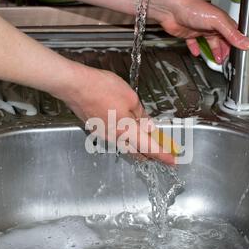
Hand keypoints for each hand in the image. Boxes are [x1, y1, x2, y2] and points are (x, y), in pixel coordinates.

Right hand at [56, 66, 175, 164]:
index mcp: (127, 132)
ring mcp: (104, 135)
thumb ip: (141, 115)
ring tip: (147, 143)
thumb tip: (147, 126)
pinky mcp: (96, 129)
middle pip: (137, 152)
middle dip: (151, 155)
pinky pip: (115, 138)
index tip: (173, 161)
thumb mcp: (131, 99)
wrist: (75, 86)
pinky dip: (125, 138)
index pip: (150, 148)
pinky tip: (128, 131)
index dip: (163, 155)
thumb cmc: (103, 89)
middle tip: (162, 154)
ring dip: (138, 147)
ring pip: (126, 146)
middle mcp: (115, 138)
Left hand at [152, 0, 248, 63]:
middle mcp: (211, 24)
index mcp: (221, 20)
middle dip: (226, 50)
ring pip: (210, 42)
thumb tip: (246, 43)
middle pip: (222, 40)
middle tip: (229, 60)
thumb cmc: (192, 8)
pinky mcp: (188, 34)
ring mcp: (200, 29)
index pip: (233, 34)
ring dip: (214, 51)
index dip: (237, 44)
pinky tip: (197, 53)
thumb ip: (232, 34)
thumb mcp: (217, 22)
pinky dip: (196, 49)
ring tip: (217, 60)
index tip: (240, 54)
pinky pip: (193, 43)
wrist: (170, 9)